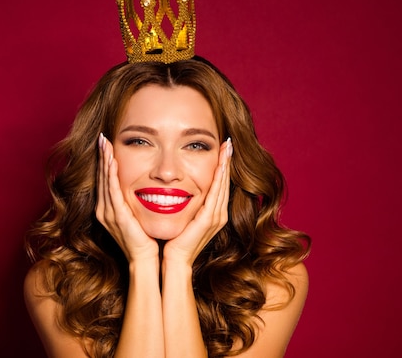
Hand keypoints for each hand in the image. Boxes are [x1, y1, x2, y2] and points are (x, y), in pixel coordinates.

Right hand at [95, 133, 158, 262]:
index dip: (104, 162)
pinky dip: (110, 174)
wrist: (144, 259)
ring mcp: (108, 213)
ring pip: (105, 181)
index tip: (106, 145)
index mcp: (109, 209)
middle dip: (102, 157)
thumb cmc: (145, 239)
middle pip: (101, 177)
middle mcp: (104, 210)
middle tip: (102, 138)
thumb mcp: (137, 216)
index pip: (105, 180)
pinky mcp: (116, 216)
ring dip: (104, 161)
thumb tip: (145, 186)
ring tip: (104, 144)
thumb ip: (135, 202)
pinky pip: (112, 190)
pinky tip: (111, 161)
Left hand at [163, 138, 232, 265]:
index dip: (222, 167)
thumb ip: (186, 204)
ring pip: (223, 185)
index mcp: (213, 213)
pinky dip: (219, 178)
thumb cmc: (175, 240)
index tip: (222, 150)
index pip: (219, 185)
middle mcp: (218, 214)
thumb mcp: (183, 217)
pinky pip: (216, 194)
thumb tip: (177, 189)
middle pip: (225, 182)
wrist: (174, 259)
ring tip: (226, 148)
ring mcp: (216, 217)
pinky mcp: (209, 220)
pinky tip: (220, 165)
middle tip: (227, 143)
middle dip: (226, 162)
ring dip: (225, 166)